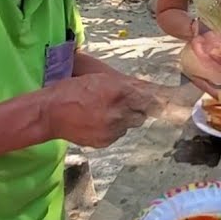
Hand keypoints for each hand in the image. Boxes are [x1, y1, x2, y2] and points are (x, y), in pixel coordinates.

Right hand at [43, 74, 166, 146]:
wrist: (48, 113)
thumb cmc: (70, 91)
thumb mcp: (99, 78)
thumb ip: (125, 85)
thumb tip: (149, 90)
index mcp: (118, 90)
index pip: (150, 97)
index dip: (160, 99)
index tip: (172, 100)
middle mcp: (119, 110)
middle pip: (143, 112)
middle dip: (137, 109)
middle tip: (124, 105)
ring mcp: (113, 127)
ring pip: (131, 124)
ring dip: (124, 119)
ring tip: (104, 113)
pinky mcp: (106, 140)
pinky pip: (119, 135)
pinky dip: (113, 130)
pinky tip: (98, 122)